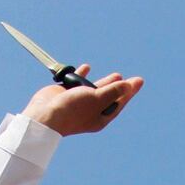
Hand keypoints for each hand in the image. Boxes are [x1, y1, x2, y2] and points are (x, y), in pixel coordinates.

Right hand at [22, 65, 140, 136]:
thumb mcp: (97, 99)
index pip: (118, 103)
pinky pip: (76, 81)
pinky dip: (81, 74)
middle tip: (129, 79)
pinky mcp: (66, 93)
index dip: (129, 92)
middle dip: (119, 87)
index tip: (138, 81)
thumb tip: (129, 86)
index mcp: (99, 117)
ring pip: (94, 89)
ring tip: (116, 75)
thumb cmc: (72, 110)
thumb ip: (113, 91)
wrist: (45, 115)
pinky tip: (86, 67)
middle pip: (108, 96)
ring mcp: (77, 102)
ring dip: (104, 81)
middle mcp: (89, 111)